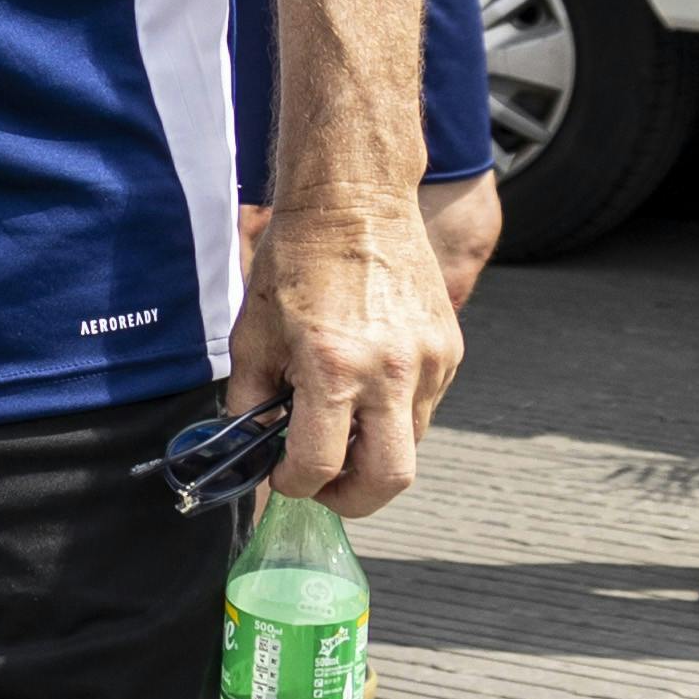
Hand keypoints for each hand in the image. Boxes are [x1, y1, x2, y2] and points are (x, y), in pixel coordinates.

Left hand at [228, 197, 460, 517]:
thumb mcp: (253, 333)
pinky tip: (363, 388)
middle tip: (323, 486)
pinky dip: (393, 415)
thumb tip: (251, 449)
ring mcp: (428, 362)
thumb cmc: (298, 258)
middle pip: (389, 479)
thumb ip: (249, 401)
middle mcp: (390, 371)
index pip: (319, 465)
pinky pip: (424, 407)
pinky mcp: (448, 349)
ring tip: (338, 428)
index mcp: (333, 367)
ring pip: (410, 445)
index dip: (293, 484)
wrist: (355, 200)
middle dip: (352, 498)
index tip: (282, 477)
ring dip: (373, 453)